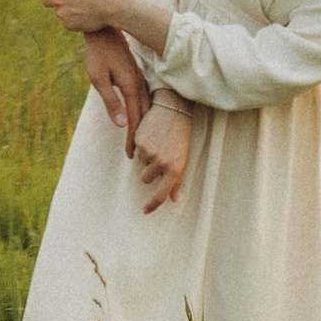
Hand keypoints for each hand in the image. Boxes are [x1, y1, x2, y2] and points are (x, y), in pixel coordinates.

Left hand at [31, 0, 128, 37]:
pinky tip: (85, 13)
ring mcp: (63, 14)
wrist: (114, 7)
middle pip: (45, 0)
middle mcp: (57, 0)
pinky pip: (66, 22)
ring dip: (65, 8)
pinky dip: (73, 19)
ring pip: (58, 11)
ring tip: (82, 3)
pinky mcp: (69, 25)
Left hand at [83, 28, 149, 149]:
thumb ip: (111, 101)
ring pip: (146, 107)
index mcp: (131, 86)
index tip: (129, 153)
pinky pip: (144, 98)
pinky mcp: (136, 75)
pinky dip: (142, 112)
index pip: (134, 119)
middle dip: (139, 135)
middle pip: (143, 115)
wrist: (104, 30)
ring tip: (138, 139)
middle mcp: (139, 84)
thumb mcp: (98, 79)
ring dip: (142, 124)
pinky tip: (138, 117)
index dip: (132, 137)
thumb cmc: (98, 54)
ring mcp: (139, 79)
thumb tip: (121, 124)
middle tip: (135, 153)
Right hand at [133, 97, 192, 214]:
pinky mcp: (139, 141)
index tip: (145, 211)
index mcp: (175, 169)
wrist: (173, 109)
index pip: (161, 195)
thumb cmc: (181, 136)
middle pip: (146, 179)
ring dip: (146, 157)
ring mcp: (149, 152)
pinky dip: (142, 145)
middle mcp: (161, 163)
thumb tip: (173, 199)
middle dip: (149, 171)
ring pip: (140, 164)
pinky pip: (136, 151)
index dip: (152, 205)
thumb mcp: (184, 158)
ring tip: (157, 142)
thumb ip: (177, 180)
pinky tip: (151, 134)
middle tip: (158, 156)